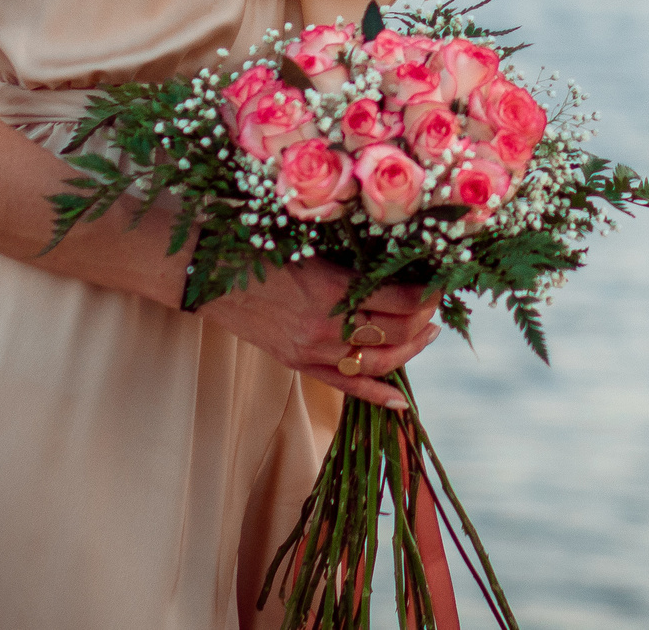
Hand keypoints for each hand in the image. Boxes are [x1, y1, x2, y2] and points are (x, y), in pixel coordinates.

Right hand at [201, 259, 442, 408]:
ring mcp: (312, 351)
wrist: (208, 275)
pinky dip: (376, 394)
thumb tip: (399, 261)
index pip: (401, 300)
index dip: (428, 294)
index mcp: (334, 288)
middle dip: (424, 320)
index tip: (440, 281)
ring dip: (410, 350)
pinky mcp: (298, 365)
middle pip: (397, 333)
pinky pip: (345, 385)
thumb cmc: (260, 246)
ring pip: (378, 363)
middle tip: (434, 306)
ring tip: (427, 335)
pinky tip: (402, 402)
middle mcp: (327, 326)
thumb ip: (352, 260)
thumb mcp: (312, 245)